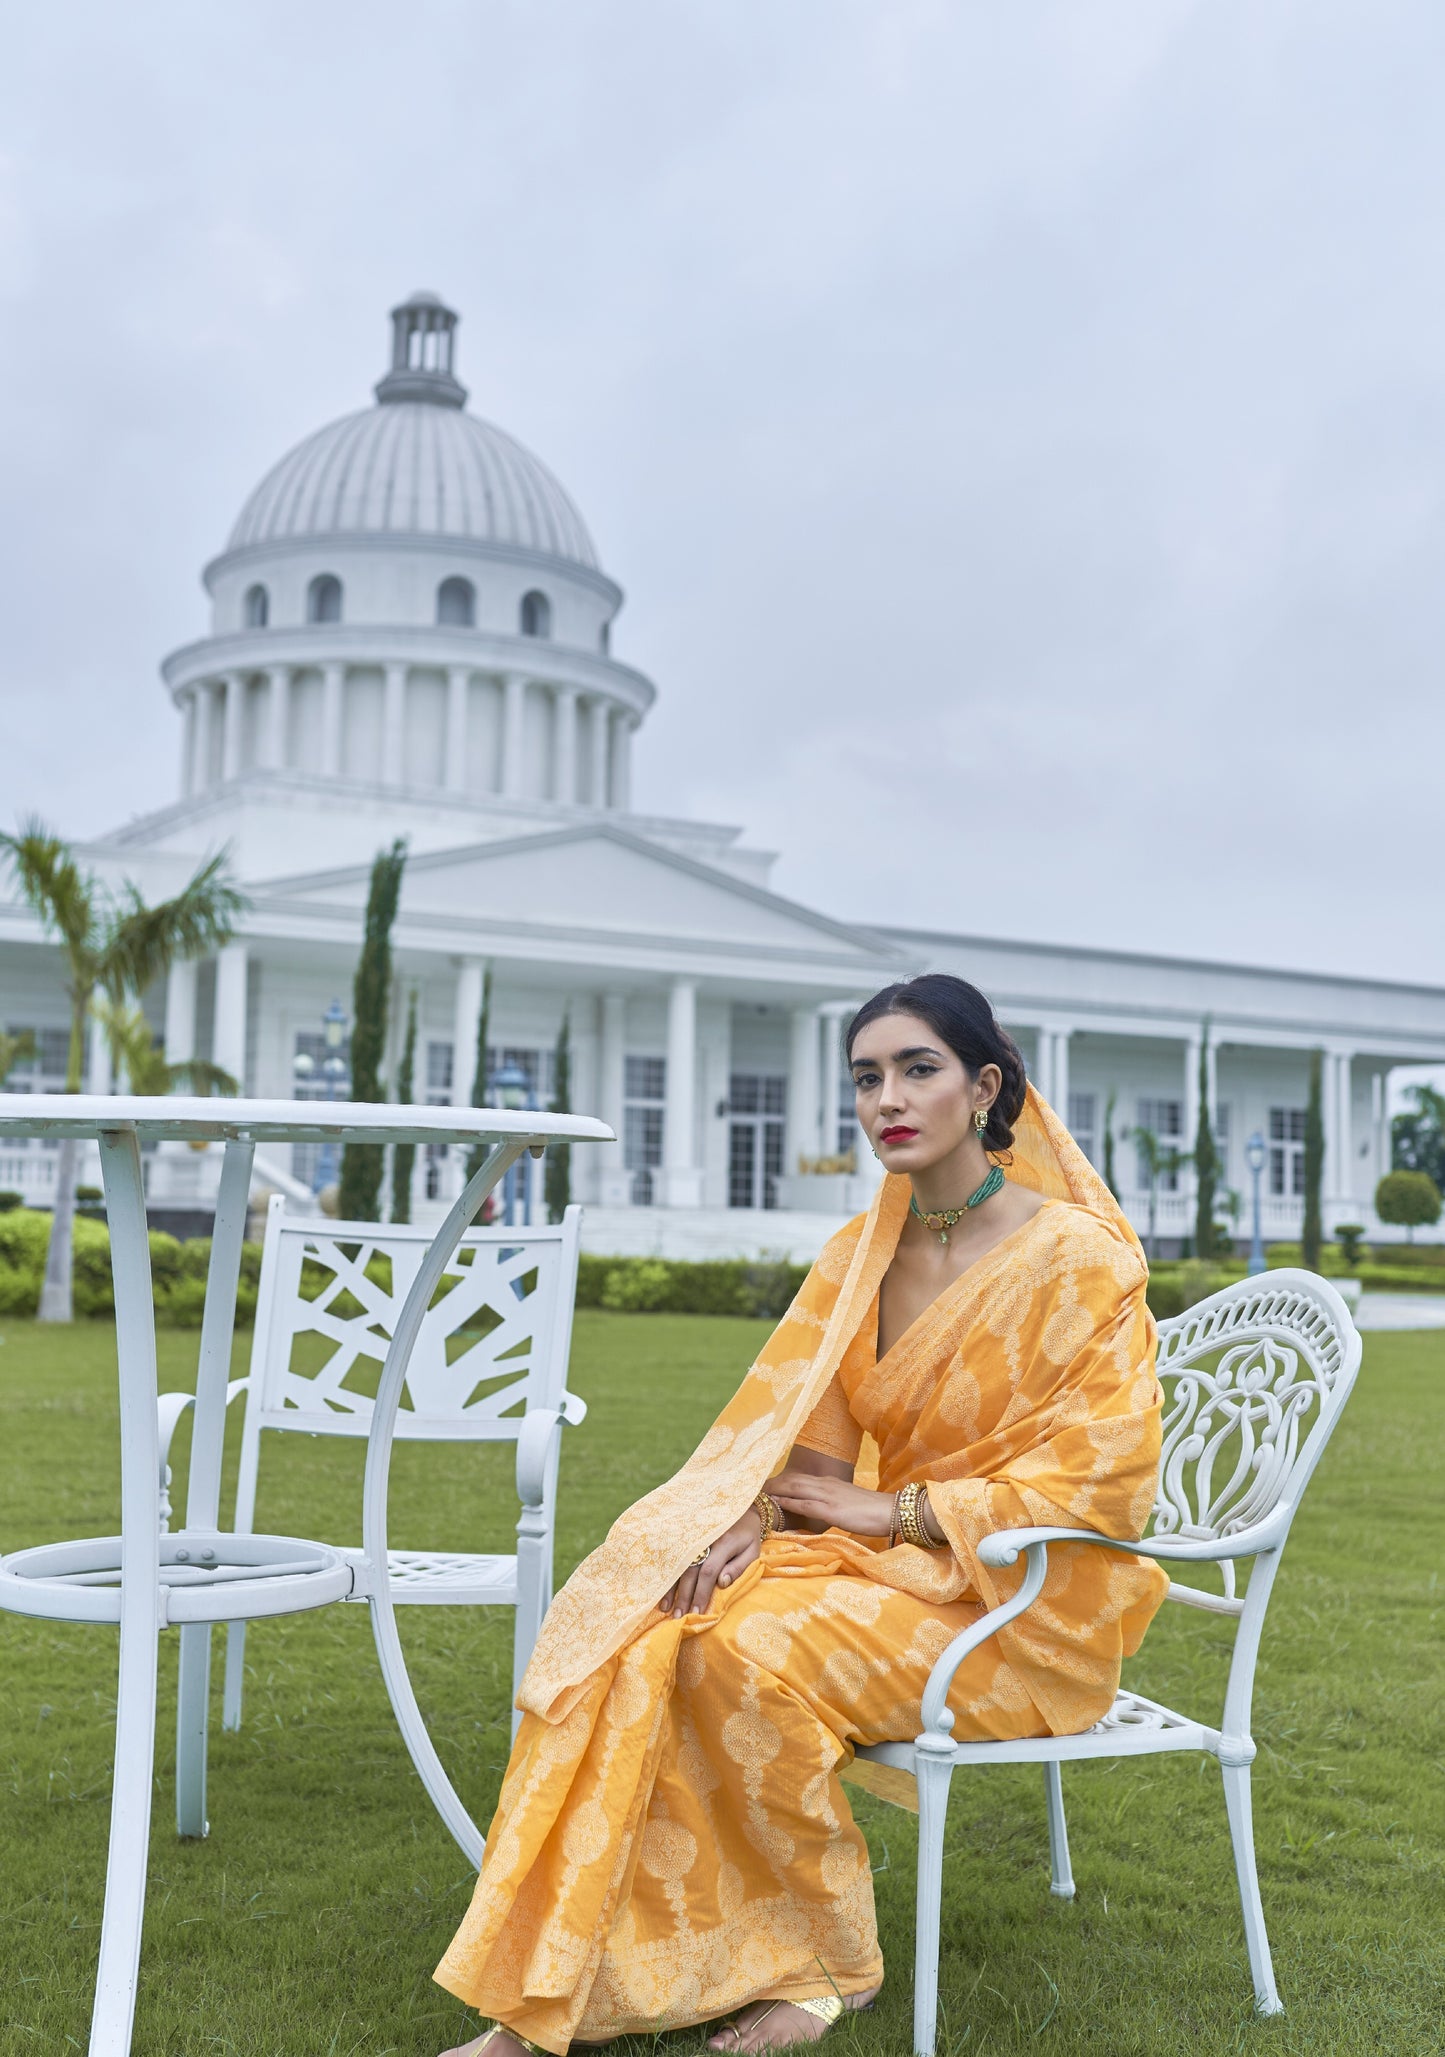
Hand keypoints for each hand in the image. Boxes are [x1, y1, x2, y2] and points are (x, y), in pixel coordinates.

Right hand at [659, 1508, 762, 1618]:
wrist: (739, 1506)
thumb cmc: (747, 1535)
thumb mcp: (752, 1551)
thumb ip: (738, 1568)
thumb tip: (722, 1584)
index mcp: (723, 1542)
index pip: (708, 1572)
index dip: (701, 1593)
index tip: (697, 1613)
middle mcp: (705, 1538)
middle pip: (690, 1570)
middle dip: (684, 1595)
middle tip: (678, 1616)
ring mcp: (692, 1534)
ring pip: (678, 1563)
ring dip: (671, 1587)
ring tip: (665, 1607)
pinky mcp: (685, 1534)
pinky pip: (674, 1555)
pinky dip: (667, 1572)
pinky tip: (660, 1587)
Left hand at [765, 1467, 895, 1537]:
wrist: (889, 1511)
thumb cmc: (871, 1510)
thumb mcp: (847, 1502)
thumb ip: (830, 1503)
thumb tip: (817, 1509)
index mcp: (828, 1483)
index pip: (798, 1479)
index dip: (779, 1481)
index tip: (762, 1485)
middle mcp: (825, 1485)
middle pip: (791, 1481)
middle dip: (771, 1484)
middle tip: (751, 1488)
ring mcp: (827, 1496)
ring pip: (794, 1489)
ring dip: (774, 1491)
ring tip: (757, 1495)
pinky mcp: (831, 1510)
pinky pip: (805, 1505)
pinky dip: (788, 1504)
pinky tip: (777, 1505)